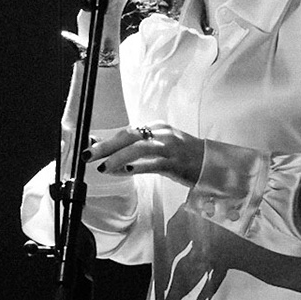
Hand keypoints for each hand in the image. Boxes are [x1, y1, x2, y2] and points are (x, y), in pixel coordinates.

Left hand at [88, 122, 203, 186]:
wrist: (212, 163)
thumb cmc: (184, 157)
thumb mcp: (160, 147)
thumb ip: (138, 148)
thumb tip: (110, 154)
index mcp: (157, 128)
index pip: (127, 131)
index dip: (108, 140)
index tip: (91, 147)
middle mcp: (162, 134)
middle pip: (129, 136)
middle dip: (106, 146)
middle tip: (88, 155)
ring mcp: (170, 147)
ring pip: (139, 148)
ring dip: (118, 158)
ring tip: (103, 167)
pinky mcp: (177, 163)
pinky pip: (154, 163)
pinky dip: (139, 166)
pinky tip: (127, 171)